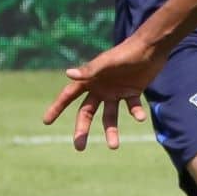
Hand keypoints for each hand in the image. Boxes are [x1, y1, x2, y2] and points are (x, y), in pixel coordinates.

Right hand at [42, 34, 162, 150]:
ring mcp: (116, 92)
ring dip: (111, 130)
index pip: (68, 96)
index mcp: (89, 80)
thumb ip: (90, 71)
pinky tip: (140, 118)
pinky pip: (132, 107)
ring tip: (114, 146)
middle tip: (79, 147)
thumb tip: (68, 74)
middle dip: (82, 128)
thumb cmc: (125, 53)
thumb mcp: (107, 63)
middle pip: (87, 112)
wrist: (150, 47)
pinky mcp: (132, 93)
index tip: (46, 121)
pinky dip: (136, 113)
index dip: (57, 107)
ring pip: (109, 116)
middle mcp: (100, 88)